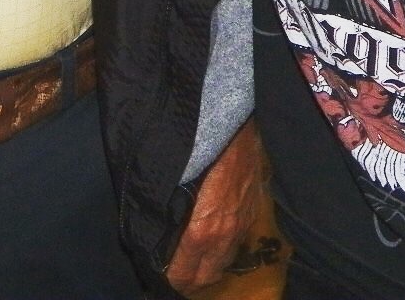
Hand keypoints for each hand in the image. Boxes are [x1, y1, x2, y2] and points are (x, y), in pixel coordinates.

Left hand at [164, 119, 272, 297]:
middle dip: (188, 279)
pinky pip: (234, 244)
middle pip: (206, 276)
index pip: (184, 273)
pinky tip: (210, 241)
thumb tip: (153, 230)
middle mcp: (225, 235)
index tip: (159, 274)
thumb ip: (165, 210)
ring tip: (189, 261)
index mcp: (202, 231)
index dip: (171, 278)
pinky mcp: (252, 212)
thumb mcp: (173, 182)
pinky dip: (221, 250)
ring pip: (223, 263)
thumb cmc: (196, 149)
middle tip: (173, 272)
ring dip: (206, 267)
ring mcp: (241, 225)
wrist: (233, 125)